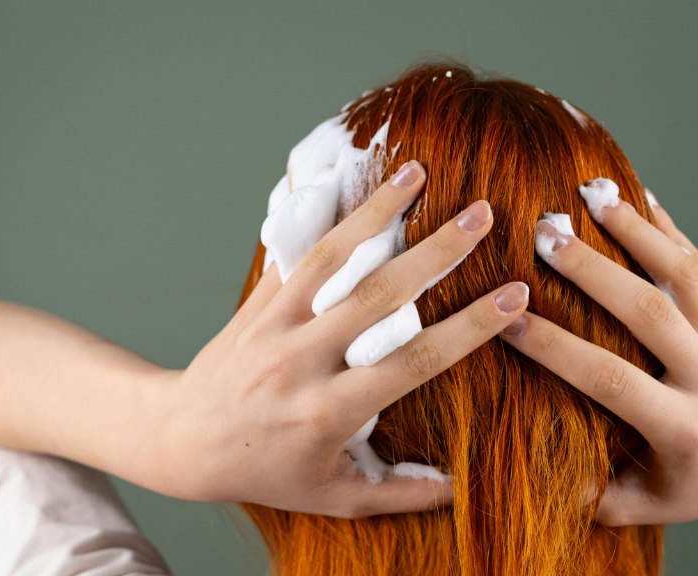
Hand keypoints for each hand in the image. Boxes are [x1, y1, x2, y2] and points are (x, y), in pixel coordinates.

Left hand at [167, 164, 529, 517]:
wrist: (182, 441)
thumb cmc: (264, 472)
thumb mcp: (332, 496)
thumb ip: (397, 493)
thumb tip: (458, 490)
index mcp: (329, 411)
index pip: (413, 361)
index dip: (470, 329)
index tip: (515, 297)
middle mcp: (302, 362)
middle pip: (379, 297)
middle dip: (437, 253)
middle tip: (484, 215)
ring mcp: (275, 326)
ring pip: (333, 260)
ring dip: (379, 212)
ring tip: (420, 172)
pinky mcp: (257, 303)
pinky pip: (297, 253)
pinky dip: (330, 217)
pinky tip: (358, 183)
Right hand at [500, 188, 697, 524]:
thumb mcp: (649, 505)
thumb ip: (596, 494)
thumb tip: (529, 465)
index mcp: (686, 427)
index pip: (611, 379)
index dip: (557, 348)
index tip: (509, 318)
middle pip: (649, 312)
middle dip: (592, 269)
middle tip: (543, 232)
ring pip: (683, 273)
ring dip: (634, 228)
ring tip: (588, 192)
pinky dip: (666, 226)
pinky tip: (633, 192)